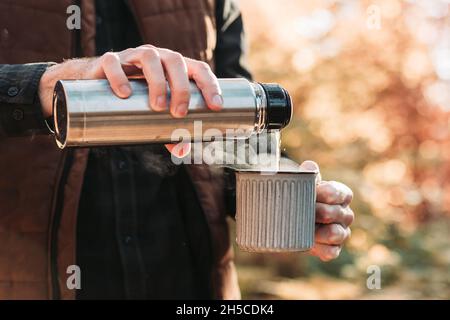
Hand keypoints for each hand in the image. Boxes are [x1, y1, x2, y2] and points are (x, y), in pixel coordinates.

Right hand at [38, 45, 222, 155]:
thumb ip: (168, 132)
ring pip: (149, 57)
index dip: (210, 85)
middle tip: (179, 113)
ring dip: (157, 81)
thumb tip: (181, 150)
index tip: (216, 107)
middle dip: (182, 87)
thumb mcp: (153, 115)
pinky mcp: (108, 60)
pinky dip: (119, 76)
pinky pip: (114, 63)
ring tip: (157, 106)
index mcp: (173, 67)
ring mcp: (132, 56)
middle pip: (175, 61)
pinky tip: (124, 94)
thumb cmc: (134, 99)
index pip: (198, 69)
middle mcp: (157, 57)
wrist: (96, 85)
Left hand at [299, 161, 353, 260]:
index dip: (328, 193)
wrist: (292, 219)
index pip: (342, 193)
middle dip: (318, 212)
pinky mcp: (334, 249)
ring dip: (319, 232)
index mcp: (342, 195)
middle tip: (302, 211)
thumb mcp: (304, 184)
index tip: (315, 192)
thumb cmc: (302, 197)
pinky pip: (331, 252)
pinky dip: (319, 248)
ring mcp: (342, 233)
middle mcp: (346, 214)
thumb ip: (307, 175)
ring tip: (305, 228)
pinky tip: (309, 243)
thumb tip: (309, 167)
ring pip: (336, 234)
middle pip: (336, 213)